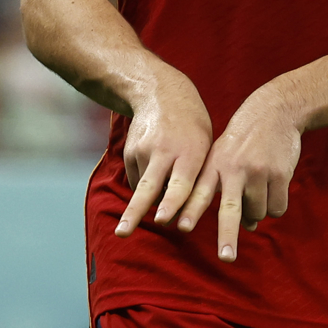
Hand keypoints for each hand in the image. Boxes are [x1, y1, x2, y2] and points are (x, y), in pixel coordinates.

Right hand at [116, 71, 211, 239]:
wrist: (162, 94)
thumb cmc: (193, 130)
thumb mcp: (205, 148)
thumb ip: (197, 180)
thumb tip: (186, 218)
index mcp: (191, 153)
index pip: (180, 184)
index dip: (172, 203)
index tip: (163, 220)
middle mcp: (164, 152)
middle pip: (148, 188)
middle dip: (135, 212)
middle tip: (122, 233)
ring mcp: (143, 151)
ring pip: (143, 190)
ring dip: (151, 201)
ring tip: (162, 188)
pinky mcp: (129, 152)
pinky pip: (136, 181)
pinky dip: (145, 186)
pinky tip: (155, 171)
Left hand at [180, 82, 303, 262]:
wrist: (274, 111)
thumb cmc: (244, 142)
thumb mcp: (226, 161)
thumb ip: (228, 194)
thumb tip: (248, 226)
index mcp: (213, 166)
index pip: (199, 193)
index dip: (191, 211)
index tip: (181, 227)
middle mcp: (233, 169)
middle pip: (229, 210)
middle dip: (227, 237)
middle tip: (226, 259)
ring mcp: (257, 171)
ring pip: (258, 213)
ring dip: (259, 211)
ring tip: (260, 187)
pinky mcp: (279, 174)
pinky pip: (277, 208)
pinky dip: (276, 206)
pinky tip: (275, 186)